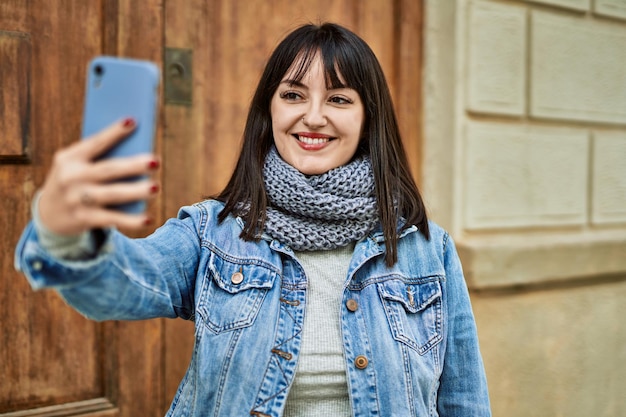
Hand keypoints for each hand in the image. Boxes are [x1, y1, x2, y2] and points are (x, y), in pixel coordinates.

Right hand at [37, 118, 159, 235]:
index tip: (133, 121)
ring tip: (155, 187)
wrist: (49, 215)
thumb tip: (139, 153)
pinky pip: (111, 219)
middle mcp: (71, 177)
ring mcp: (77, 199)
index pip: (95, 142)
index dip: (114, 132)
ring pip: (112, 194)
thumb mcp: (77, 166)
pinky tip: (148, 219)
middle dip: (133, 165)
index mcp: (70, 158)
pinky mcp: (83, 218)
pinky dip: (131, 221)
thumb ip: (100, 159)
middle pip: (108, 169)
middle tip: (155, 162)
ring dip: (135, 191)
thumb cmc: (75, 181)